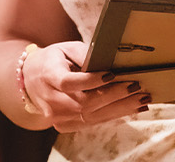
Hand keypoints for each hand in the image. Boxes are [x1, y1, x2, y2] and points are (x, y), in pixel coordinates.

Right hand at [22, 41, 150, 130]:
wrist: (32, 79)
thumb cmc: (54, 59)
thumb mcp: (66, 49)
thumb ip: (85, 53)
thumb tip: (112, 58)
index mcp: (48, 75)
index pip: (68, 83)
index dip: (90, 81)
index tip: (111, 74)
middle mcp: (50, 99)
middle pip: (84, 102)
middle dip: (114, 95)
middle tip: (137, 86)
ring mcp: (57, 116)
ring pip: (92, 115)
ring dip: (120, 108)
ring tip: (142, 100)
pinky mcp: (64, 125)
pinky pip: (92, 122)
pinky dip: (115, 115)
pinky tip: (133, 109)